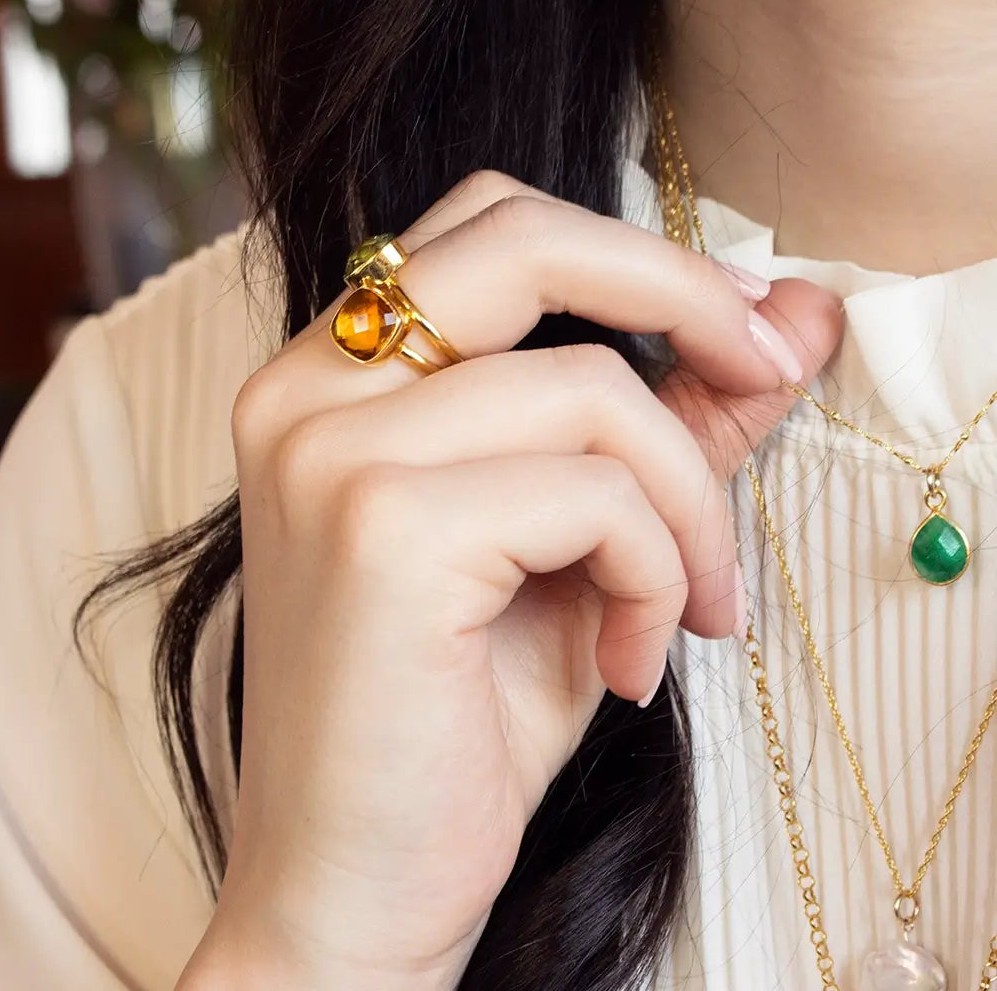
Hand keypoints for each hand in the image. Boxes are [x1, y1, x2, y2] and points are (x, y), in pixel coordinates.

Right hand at [179, 171, 843, 989]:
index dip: (633, 257)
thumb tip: (803, 316)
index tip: (737, 331)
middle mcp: (304, 391)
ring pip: (591, 390)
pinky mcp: (380, 528)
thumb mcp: (579, 547)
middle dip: (682, 291)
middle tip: (766, 364)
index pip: (491, 224)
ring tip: (685, 606)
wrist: (354, 884)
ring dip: (685, 502)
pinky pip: (591, 492)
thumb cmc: (456, 715)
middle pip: (526, 236)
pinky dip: (651, 569)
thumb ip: (678, 422)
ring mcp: (329, 451)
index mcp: (324, 378)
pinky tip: (629, 660)